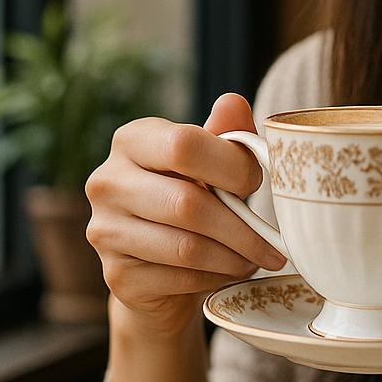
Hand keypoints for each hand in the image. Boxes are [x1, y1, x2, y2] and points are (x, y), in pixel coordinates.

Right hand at [85, 93, 287, 338]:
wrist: (155, 266)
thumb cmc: (190, 198)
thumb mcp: (209, 163)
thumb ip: (224, 133)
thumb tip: (234, 102)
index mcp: (131, 140)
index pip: (184, 144)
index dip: (232, 165)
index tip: (259, 183)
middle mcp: (107, 182)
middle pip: (187, 203)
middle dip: (243, 227)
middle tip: (276, 244)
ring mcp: (105, 230)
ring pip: (186, 247)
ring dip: (235, 257)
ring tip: (259, 259)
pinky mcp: (116, 275)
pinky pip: (180, 278)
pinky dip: (216, 277)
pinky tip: (230, 272)